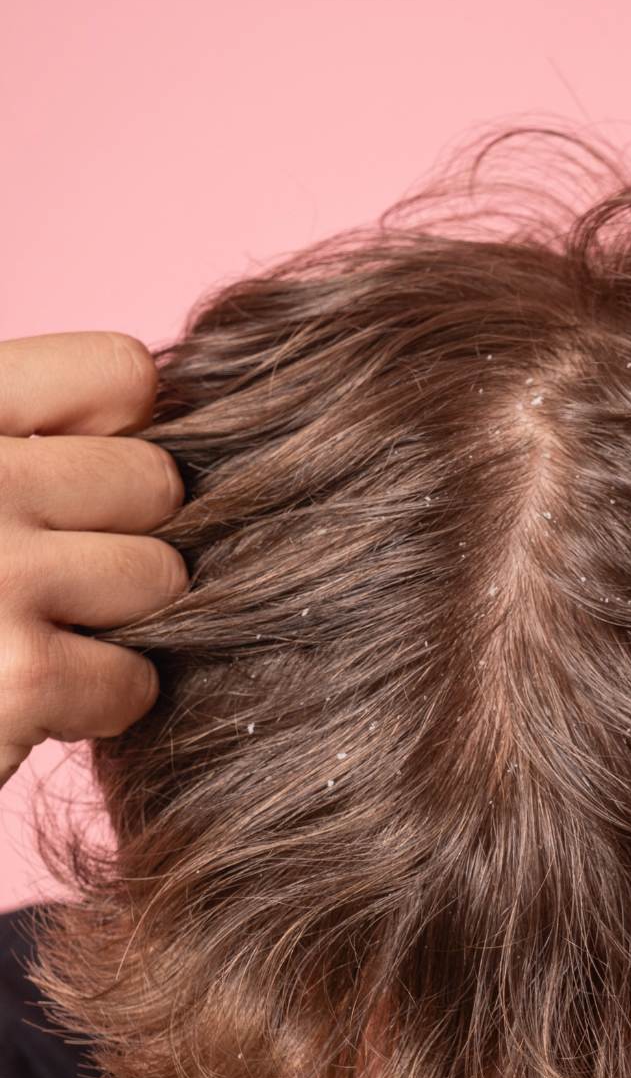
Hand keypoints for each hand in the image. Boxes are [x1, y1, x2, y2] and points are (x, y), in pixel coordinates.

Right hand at [0, 332, 186, 788]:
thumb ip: (24, 439)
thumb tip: (165, 417)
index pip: (124, 374)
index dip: (121, 436)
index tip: (77, 487)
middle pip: (155, 481)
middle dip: (120, 539)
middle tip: (48, 580)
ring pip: (158, 577)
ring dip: (114, 622)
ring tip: (33, 633)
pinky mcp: (19, 674)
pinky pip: (134, 678)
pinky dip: (98, 704)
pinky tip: (29, 697)